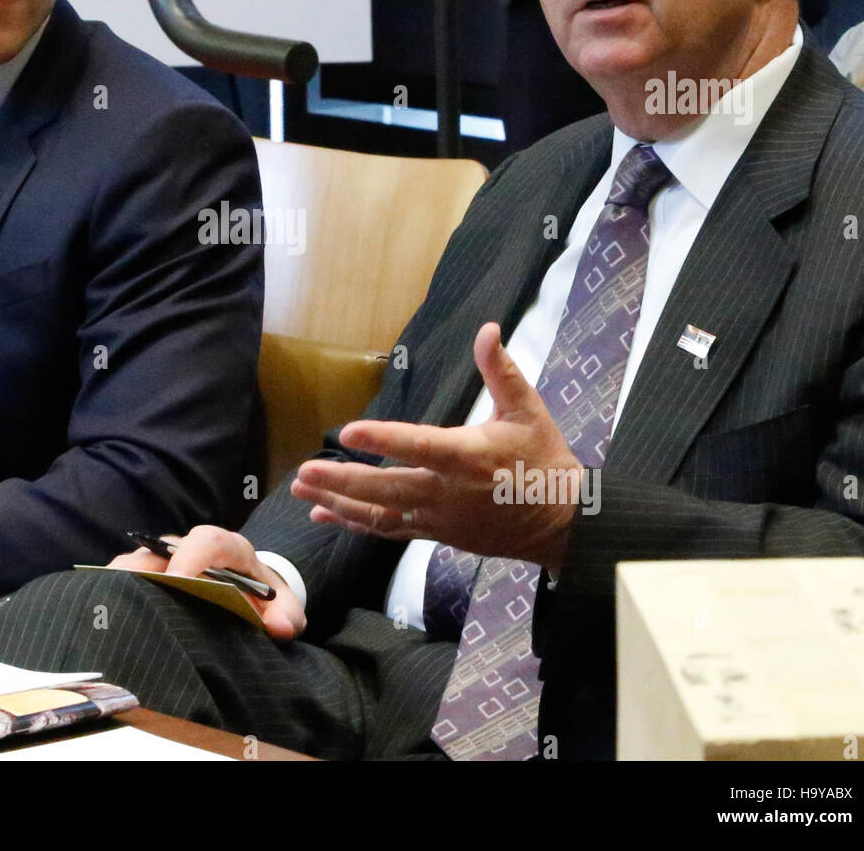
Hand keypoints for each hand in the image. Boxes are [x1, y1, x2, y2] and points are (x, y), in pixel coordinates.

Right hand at [107, 524, 306, 640]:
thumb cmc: (266, 601)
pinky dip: (110, 594)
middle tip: (127, 596)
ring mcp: (165, 561)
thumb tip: (279, 628)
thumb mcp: (284, 608)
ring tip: (104, 608)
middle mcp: (191, 548)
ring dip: (120, 583)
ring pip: (134, 562)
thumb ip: (288, 616)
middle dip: (143, 570)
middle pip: (160, 548)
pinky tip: (100, 617)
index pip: (208, 540)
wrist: (254, 596)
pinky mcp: (147, 577)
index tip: (179, 579)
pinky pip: (121, 579)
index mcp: (228, 549)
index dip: (192, 555)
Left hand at [289, 322, 581, 571]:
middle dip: (342, 482)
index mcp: (468, 456)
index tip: (348, 433)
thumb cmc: (543, 460)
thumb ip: (501, 371)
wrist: (561, 523)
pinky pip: (390, 529)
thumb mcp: (528, 410)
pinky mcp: (435, 533)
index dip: (384, 440)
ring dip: (339, 503)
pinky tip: (323, 513)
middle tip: (304, 471)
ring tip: (302, 490)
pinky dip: (355, 523)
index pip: (419, 446)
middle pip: (388, 489)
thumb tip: (487, 329)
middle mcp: (447, 491)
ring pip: (382, 514)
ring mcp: (438, 517)